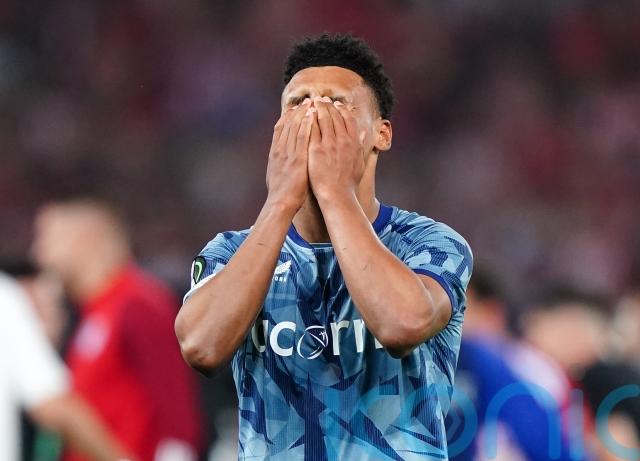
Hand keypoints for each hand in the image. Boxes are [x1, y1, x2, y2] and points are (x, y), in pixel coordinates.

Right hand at [265, 99, 313, 213]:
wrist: (280, 203)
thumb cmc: (281, 194)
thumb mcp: (277, 174)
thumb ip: (280, 164)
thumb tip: (282, 159)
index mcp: (275, 153)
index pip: (280, 128)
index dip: (288, 117)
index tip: (295, 108)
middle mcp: (280, 150)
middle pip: (288, 124)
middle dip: (297, 111)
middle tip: (307, 100)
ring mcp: (287, 153)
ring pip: (294, 127)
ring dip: (303, 113)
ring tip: (312, 103)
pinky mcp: (296, 158)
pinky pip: (301, 137)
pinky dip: (306, 124)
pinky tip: (311, 115)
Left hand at [308, 97, 364, 201]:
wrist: (337, 196)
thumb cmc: (348, 184)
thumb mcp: (360, 163)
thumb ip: (361, 146)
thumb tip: (365, 133)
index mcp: (354, 143)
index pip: (348, 119)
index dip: (341, 109)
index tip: (336, 104)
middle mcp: (343, 140)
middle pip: (335, 116)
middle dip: (327, 105)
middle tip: (320, 98)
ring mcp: (330, 144)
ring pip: (323, 119)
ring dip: (317, 108)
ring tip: (310, 102)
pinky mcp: (316, 150)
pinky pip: (312, 129)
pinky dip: (308, 120)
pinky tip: (303, 115)